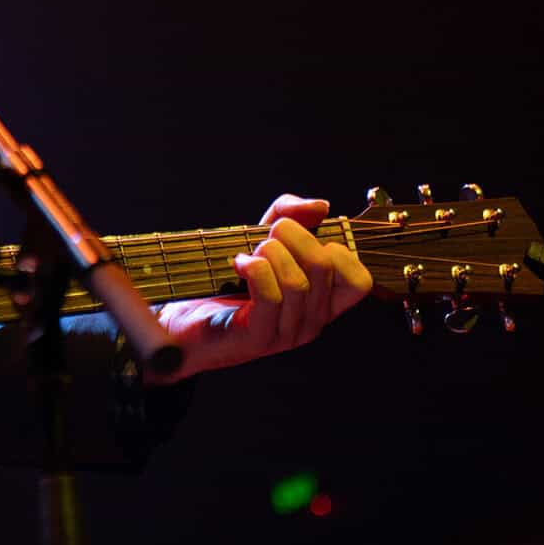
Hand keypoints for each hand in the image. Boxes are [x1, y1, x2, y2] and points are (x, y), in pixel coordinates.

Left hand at [154, 194, 372, 379]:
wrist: (183, 320)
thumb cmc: (226, 280)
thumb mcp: (262, 237)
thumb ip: (291, 214)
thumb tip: (321, 206)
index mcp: (322, 303)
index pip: (360, 281)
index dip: (335, 248)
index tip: (301, 239)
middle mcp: (312, 323)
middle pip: (324, 267)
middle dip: (293, 235)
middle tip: (266, 236)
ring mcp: (286, 334)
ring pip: (297, 281)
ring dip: (268, 253)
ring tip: (249, 253)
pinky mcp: (258, 338)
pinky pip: (269, 294)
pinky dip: (253, 268)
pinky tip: (238, 264)